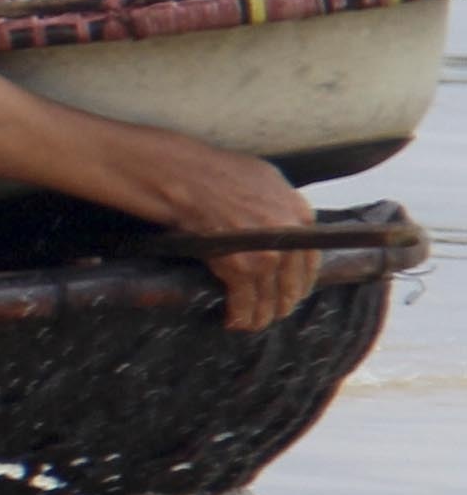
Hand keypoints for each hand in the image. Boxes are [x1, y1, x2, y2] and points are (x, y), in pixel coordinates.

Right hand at [143, 143, 317, 329]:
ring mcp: (267, 253)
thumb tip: (282, 220)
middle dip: (282, 302)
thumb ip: (278, 203)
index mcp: (299, 212)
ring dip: (262, 315)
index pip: (310, 259)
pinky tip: (235, 321)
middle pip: (293, 282)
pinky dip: (240, 315)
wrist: (184, 176)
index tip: (290, 291)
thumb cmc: (214, 171)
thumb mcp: (262, 178)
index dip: (299, 280)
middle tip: (272, 313)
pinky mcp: (241, 267)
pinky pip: (245, 301)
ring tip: (253, 323)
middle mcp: (290, 235)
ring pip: (270, 296)